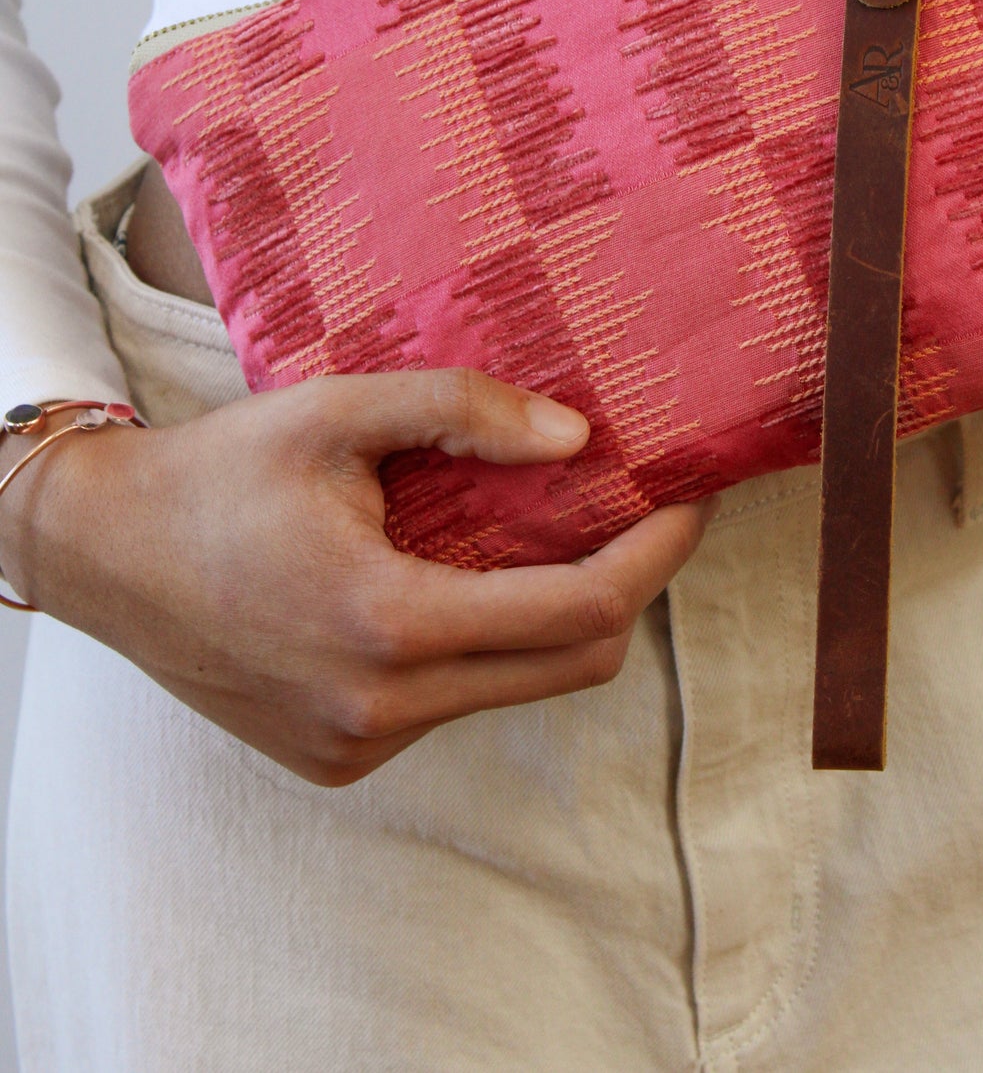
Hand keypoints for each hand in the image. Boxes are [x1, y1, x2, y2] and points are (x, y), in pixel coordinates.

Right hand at [0, 370, 713, 784]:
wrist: (107, 554)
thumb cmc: (219, 473)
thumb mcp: (337, 410)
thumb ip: (461, 413)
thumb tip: (578, 437)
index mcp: (388, 623)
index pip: (581, 611)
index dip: (657, 557)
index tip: (691, 500)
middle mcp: (381, 706)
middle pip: (572, 666)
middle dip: (629, 590)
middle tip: (645, 516)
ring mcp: (358, 743)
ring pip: (514, 688)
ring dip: (554, 619)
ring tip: (554, 534)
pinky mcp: (338, 756)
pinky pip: (452, 705)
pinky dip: (483, 647)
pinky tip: (459, 581)